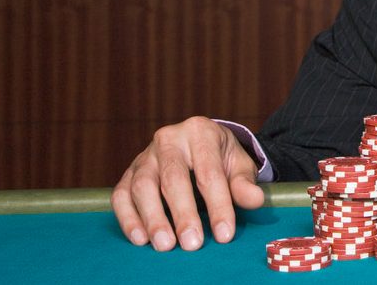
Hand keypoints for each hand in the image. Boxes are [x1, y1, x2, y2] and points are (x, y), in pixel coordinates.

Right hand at [111, 116, 264, 250]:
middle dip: (183, 214)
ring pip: (142, 186)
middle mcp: (169, 139)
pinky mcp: (129, 172)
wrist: (198, 143)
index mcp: (200, 132)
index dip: (218, 205)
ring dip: (152, 218)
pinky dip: (128, 217)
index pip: (209, 173)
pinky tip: (140, 238)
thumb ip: (244, 183)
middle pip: (173, 178)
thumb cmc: (220, 157)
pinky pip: (122, 194)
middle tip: (192, 243)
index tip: (224, 234)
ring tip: (165, 245)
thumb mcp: (239, 164)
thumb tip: (255, 200)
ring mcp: (145, 155)